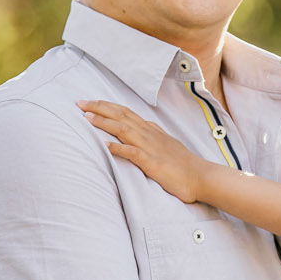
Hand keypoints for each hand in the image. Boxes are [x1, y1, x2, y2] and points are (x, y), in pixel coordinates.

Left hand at [78, 101, 212, 203]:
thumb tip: (139, 127)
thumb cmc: (183, 163)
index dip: (106, 106)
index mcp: (151, 130)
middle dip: (99, 108)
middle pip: (121, 115)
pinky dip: (119, 148)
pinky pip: (133, 153)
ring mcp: (150, 147)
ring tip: (87, 117)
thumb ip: (152, 135)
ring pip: (123, 129)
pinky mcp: (152, 163)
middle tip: (80, 103)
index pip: (125, 112)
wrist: (200, 176)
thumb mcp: (166, 143)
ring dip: (104, 122)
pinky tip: (105, 145)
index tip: (89, 102)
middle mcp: (149, 134)